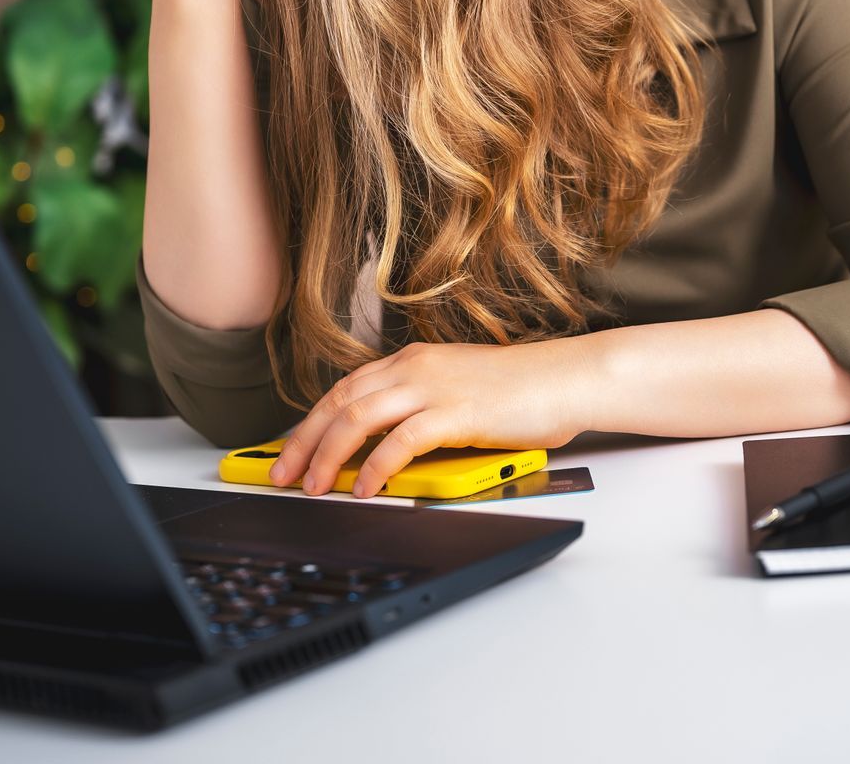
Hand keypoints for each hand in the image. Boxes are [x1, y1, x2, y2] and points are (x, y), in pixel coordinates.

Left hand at [268, 340, 600, 497]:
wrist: (566, 380)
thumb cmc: (521, 391)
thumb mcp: (456, 391)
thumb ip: (419, 408)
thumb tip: (383, 446)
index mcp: (412, 361)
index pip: (345, 389)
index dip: (311, 422)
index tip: (290, 452)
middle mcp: (415, 368)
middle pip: (339, 402)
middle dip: (303, 441)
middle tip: (282, 474)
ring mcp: (434, 388)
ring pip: (358, 418)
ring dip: (329, 455)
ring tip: (315, 487)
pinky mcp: (456, 413)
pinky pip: (401, 441)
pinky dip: (376, 467)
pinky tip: (366, 488)